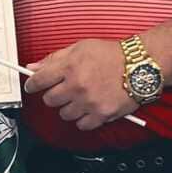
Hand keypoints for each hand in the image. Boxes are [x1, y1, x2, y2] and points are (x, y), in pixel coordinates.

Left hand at [23, 39, 139, 131]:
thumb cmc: (112, 54)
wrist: (139, 65)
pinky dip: (83, 118)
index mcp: (70, 66)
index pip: (39, 80)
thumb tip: (33, 67)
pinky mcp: (101, 115)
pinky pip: (81, 125)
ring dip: (69, 107)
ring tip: (80, 97)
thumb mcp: (80, 47)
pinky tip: (89, 107)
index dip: (32, 84)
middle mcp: (77, 85)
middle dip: (54, 94)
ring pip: (64, 114)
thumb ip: (55, 58)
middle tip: (64, 89)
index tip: (32, 86)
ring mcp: (89, 102)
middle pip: (49, 100)